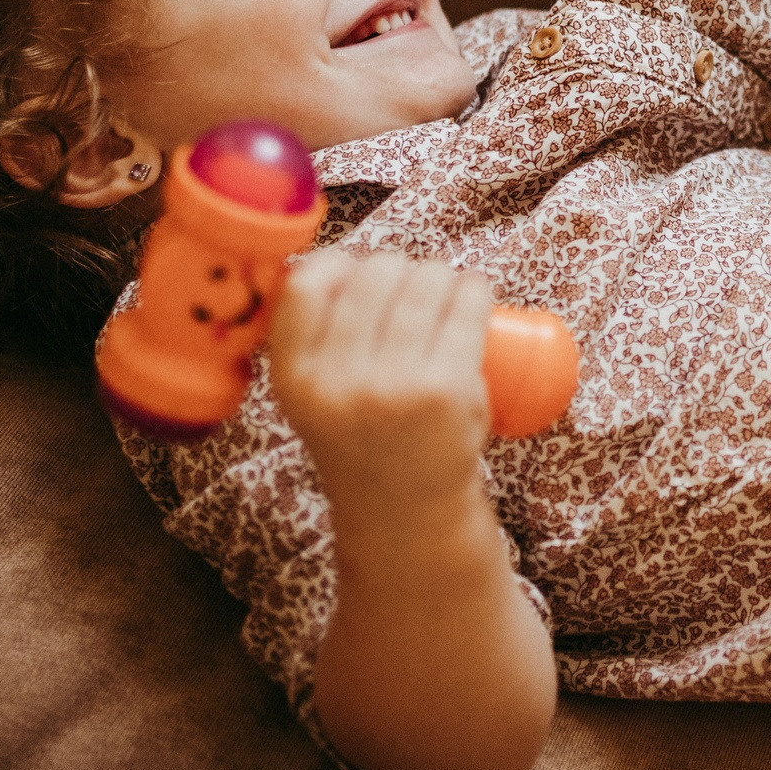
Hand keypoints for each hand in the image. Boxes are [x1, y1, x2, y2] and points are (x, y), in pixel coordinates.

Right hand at [270, 250, 496, 535]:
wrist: (405, 510)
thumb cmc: (362, 436)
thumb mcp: (313, 395)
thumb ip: (310, 339)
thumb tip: (333, 259)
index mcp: (295, 377)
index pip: (305, 283)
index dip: (338, 265)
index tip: (359, 274)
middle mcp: (339, 380)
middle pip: (375, 273)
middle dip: (400, 268)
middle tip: (413, 291)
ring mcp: (395, 384)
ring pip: (424, 280)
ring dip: (441, 275)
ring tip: (446, 293)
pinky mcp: (448, 388)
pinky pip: (466, 304)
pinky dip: (474, 289)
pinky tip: (473, 294)